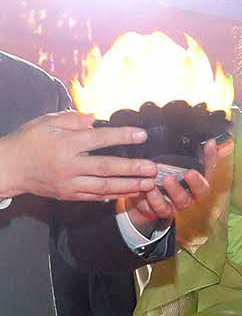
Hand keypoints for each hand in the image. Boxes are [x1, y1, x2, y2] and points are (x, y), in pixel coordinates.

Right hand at [0, 111, 157, 199]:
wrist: (8, 168)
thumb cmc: (27, 142)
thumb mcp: (46, 123)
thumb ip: (72, 120)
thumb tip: (96, 117)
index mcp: (65, 145)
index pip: (98, 139)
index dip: (122, 137)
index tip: (142, 135)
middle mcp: (69, 166)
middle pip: (106, 168)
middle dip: (132, 168)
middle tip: (153, 168)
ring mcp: (69, 183)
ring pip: (104, 187)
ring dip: (129, 186)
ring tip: (149, 184)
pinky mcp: (69, 195)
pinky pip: (95, 197)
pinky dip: (114, 196)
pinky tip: (131, 193)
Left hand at [123, 136, 228, 233]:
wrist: (164, 189)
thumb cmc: (182, 176)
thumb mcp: (195, 165)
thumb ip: (206, 155)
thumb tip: (212, 141)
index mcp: (196, 190)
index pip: (202, 188)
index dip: (197, 182)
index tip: (190, 172)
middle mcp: (185, 201)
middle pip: (185, 200)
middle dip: (176, 190)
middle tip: (168, 179)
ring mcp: (170, 208)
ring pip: (167, 208)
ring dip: (159, 197)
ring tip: (151, 186)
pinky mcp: (154, 211)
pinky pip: (151, 210)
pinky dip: (146, 201)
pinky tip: (143, 192)